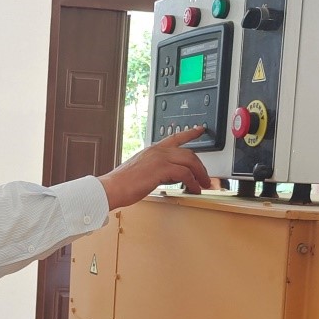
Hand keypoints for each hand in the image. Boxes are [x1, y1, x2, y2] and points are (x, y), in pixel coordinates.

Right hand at [98, 127, 212, 209]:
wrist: (112, 188)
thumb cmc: (122, 183)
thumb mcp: (142, 171)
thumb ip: (157, 169)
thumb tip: (171, 176)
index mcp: (152, 150)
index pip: (175, 137)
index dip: (190, 133)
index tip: (200, 129)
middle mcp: (158, 151)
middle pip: (189, 153)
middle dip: (201, 166)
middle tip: (206, 177)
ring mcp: (160, 158)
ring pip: (190, 161)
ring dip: (200, 175)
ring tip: (203, 185)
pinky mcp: (161, 169)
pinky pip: (185, 173)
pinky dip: (193, 183)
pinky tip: (194, 189)